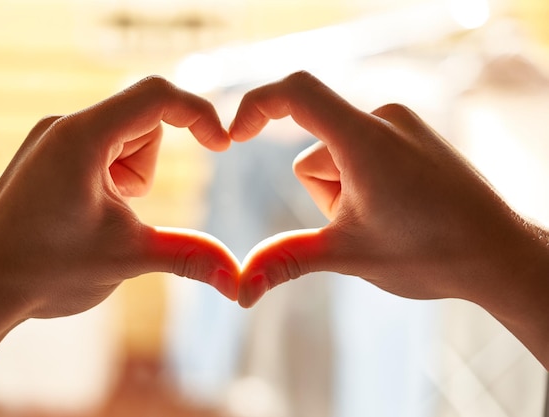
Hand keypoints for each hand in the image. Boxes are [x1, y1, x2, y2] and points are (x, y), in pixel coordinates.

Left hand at [0, 76, 239, 319]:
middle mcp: (64, 126)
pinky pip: (102, 148)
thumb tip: (239, 280)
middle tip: (123, 209)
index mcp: (83, 138)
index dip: (199, 113)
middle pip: (144, 121)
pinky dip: (112, 177)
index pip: (156, 95)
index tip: (223, 146)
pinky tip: (85, 211)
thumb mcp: (128, 257)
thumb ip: (189, 256)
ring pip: (126, 137)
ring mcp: (53, 138)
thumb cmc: (46, 269)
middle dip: (149, 167)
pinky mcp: (49, 153)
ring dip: (131, 175)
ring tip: (99, 214)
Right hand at [229, 72, 548, 366]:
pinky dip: (364, 180)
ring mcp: (402, 125)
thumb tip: (240, 288)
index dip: (255, 107)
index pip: (296, 94)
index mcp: (364, 141)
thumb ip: (286, 260)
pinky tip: (398, 207)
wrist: (498, 254)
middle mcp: (384, 119)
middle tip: (365, 224)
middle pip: (315, 152)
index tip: (233, 137)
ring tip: (387, 218)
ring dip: (345, 190)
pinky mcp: (413, 134)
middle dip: (324, 193)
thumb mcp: (348, 255)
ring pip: (339, 156)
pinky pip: (364, 151)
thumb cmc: (430, 253)